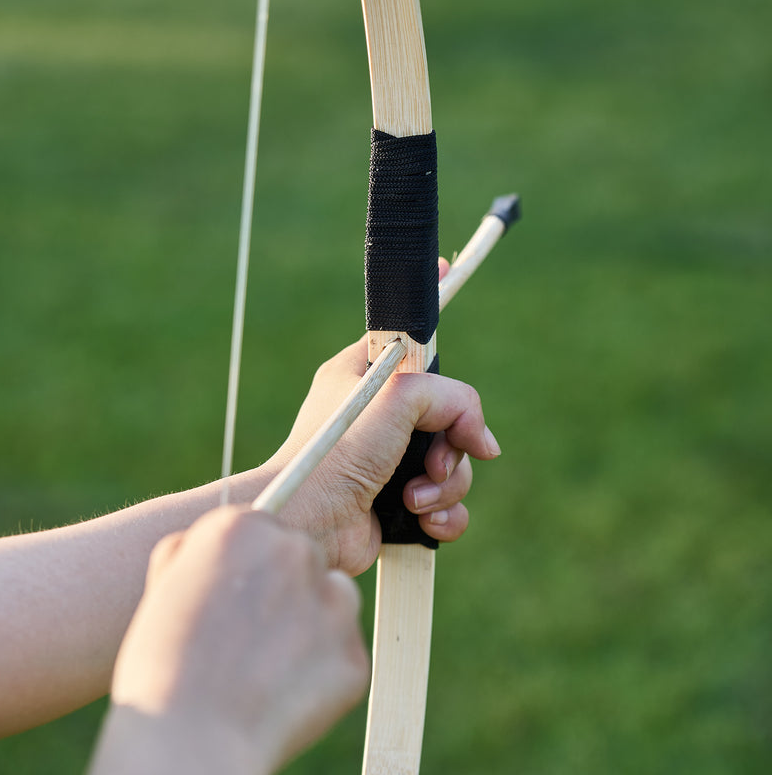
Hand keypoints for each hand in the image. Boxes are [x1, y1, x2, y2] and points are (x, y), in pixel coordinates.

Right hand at [90, 508, 368, 774]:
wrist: (186, 739)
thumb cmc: (162, 665)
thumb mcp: (164, 586)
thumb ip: (197, 553)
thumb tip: (220, 547)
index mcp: (243, 527)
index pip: (263, 529)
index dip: (250, 567)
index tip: (237, 596)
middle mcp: (294, 550)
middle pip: (302, 558)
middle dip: (283, 590)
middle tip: (249, 637)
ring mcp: (331, 599)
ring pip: (333, 596)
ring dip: (311, 620)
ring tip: (267, 665)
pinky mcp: (352, 651)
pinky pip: (341, 651)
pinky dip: (321, 670)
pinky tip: (282, 693)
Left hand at [264, 261, 499, 573]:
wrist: (311, 522)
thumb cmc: (336, 451)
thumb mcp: (398, 396)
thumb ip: (452, 396)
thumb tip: (483, 442)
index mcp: (367, 375)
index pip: (408, 333)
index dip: (431, 309)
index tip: (449, 271)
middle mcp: (381, 415)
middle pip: (451, 411)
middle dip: (455, 441)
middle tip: (436, 457)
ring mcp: (393, 460)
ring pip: (457, 463)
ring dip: (446, 483)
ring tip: (413, 494)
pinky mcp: (401, 501)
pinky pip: (448, 503)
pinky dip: (442, 513)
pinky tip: (420, 518)